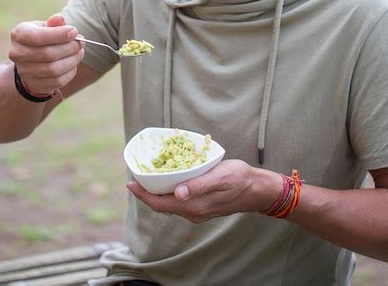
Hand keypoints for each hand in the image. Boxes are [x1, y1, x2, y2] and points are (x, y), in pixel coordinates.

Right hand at [9, 13, 83, 95]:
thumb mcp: (47, 26)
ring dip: (72, 60)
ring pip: (53, 69)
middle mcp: (17, 53)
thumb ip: (54, 23)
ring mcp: (24, 71)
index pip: (37, 36)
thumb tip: (59, 19)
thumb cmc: (44, 38)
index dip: (59, 35)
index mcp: (19, 34)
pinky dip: (70, 71)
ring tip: (79, 52)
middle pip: (47, 54)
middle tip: (81, 42)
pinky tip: (74, 63)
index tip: (75, 32)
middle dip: (69, 47)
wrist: (34, 61)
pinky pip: (57, 81)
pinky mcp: (35, 85)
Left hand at [127, 159, 282, 222]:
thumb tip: (178, 192)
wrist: (257, 190)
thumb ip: (199, 185)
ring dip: (157, 192)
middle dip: (146, 192)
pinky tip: (168, 180)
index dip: (143, 194)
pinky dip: (169, 192)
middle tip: (135, 176)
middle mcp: (193, 212)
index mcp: (194, 206)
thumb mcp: (220, 177)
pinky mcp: (202, 207)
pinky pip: (179, 202)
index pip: (160, 203)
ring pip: (170, 204)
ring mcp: (198, 211)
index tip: (130, 183)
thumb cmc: (240, 179)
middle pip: (162, 205)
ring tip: (147, 176)